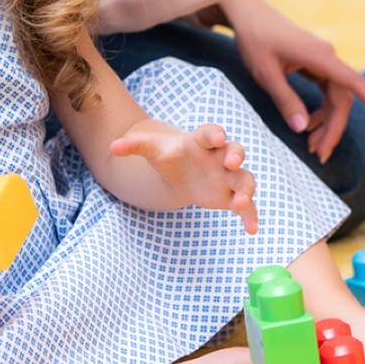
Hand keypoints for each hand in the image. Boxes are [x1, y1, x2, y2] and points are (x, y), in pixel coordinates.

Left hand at [110, 123, 258, 233]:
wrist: (180, 171)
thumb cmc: (168, 155)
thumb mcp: (152, 150)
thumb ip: (135, 145)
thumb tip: (113, 147)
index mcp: (202, 141)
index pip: (211, 133)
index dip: (216, 134)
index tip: (219, 137)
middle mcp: (220, 156)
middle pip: (235, 151)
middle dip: (236, 156)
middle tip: (232, 163)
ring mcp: (228, 176)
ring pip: (244, 179)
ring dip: (246, 190)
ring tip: (240, 204)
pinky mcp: (231, 196)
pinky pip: (246, 205)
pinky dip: (250, 216)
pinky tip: (252, 230)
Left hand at [225, 0, 364, 163]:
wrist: (249, 14)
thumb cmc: (255, 40)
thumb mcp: (266, 74)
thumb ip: (285, 100)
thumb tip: (303, 128)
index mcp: (320, 57)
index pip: (354, 83)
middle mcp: (327, 58)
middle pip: (343, 99)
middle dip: (334, 128)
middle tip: (320, 155)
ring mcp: (323, 61)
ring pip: (336, 97)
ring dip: (327, 122)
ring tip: (312, 146)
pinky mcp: (316, 64)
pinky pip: (327, 91)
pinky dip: (321, 110)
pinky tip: (308, 125)